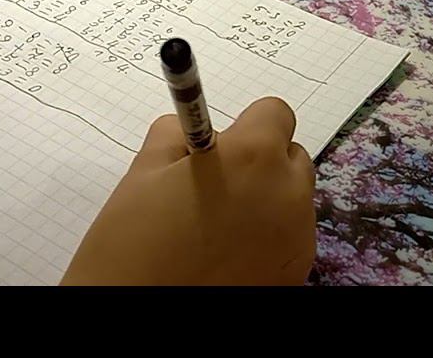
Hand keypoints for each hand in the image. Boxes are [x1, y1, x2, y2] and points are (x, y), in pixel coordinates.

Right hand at [62, 97, 316, 284]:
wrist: (141, 319)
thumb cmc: (132, 245)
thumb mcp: (142, 174)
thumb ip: (176, 136)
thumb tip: (194, 132)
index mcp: (253, 157)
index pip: (275, 113)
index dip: (245, 126)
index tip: (216, 149)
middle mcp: (288, 192)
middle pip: (289, 156)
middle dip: (259, 162)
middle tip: (211, 188)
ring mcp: (299, 236)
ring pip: (292, 198)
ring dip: (266, 199)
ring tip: (216, 227)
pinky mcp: (299, 272)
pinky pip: (290, 236)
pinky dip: (268, 237)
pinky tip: (227, 257)